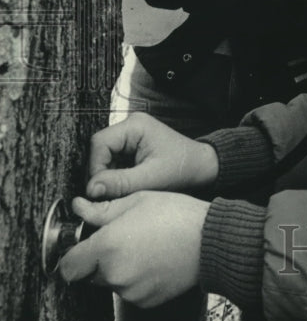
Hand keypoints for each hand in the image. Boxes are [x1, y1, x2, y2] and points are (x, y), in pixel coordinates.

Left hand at [59, 192, 208, 306]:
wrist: (210, 241)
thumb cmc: (175, 215)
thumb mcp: (136, 201)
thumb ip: (101, 210)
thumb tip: (79, 208)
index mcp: (107, 247)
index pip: (68, 266)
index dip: (72, 256)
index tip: (82, 247)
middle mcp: (114, 274)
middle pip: (88, 274)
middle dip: (97, 259)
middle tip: (121, 239)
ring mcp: (130, 291)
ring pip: (110, 282)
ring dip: (117, 269)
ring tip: (143, 248)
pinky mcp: (145, 301)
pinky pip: (129, 291)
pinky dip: (135, 279)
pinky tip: (154, 261)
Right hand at [86, 113, 217, 199]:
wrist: (202, 168)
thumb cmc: (183, 169)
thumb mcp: (151, 179)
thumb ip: (120, 183)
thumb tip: (90, 189)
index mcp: (135, 125)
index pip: (99, 143)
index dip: (95, 168)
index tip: (98, 191)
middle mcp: (130, 126)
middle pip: (100, 150)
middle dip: (101, 174)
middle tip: (107, 195)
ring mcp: (131, 136)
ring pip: (105, 158)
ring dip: (109, 177)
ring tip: (119, 192)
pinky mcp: (133, 148)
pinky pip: (114, 162)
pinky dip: (116, 177)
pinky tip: (125, 187)